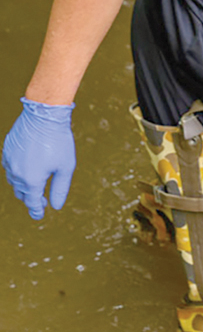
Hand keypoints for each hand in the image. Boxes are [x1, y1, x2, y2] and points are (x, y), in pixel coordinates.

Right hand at [3, 98, 75, 219]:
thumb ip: (60, 188)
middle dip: (30, 198)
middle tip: (41, 200)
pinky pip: (10, 167)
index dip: (36, 210)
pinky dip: (17, 172)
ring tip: (35, 185)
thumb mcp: (65, 167)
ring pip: (14, 181)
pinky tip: (26, 169)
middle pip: (22, 193)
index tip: (39, 215)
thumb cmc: (58, 141)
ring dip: (23, 186)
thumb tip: (56, 206)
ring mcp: (9, 161)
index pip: (32, 202)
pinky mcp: (7, 151)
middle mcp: (17, 173)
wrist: (43, 116)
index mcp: (31, 180)